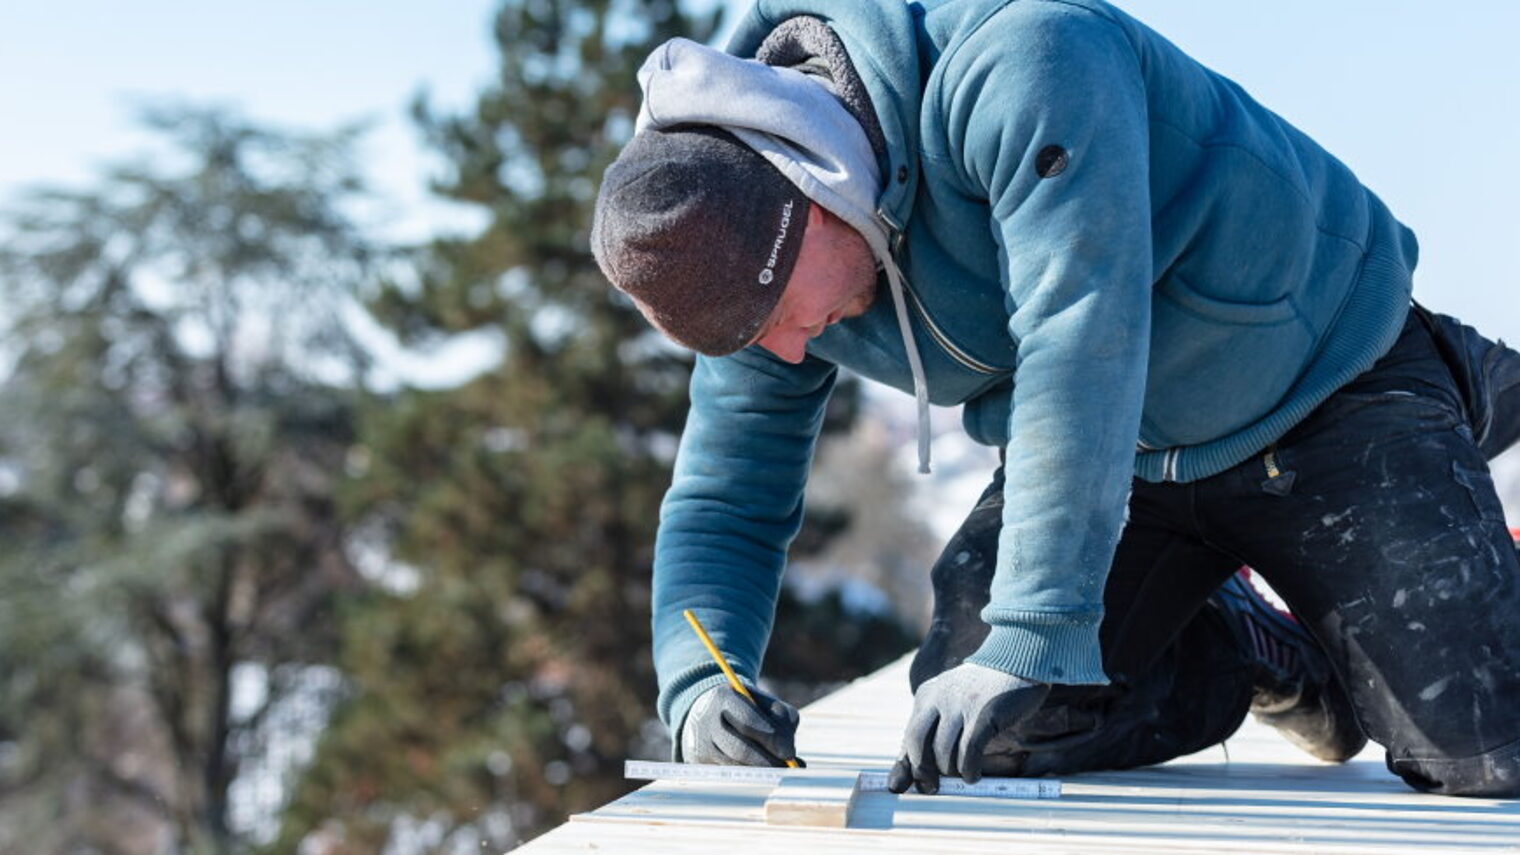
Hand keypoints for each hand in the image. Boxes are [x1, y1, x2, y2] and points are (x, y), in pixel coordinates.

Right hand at [679, 684, 802, 766]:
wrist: (710, 710)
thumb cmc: (747, 708)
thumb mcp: (767, 704)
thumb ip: (782, 721)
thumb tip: (790, 755)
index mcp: (723, 697)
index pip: (747, 720)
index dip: (770, 738)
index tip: (790, 754)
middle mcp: (706, 721)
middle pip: (739, 749)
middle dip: (768, 762)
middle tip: (788, 769)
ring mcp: (700, 744)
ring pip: (735, 767)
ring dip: (761, 772)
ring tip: (780, 771)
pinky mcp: (700, 762)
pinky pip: (729, 775)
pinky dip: (749, 777)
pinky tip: (762, 774)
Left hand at [888, 662, 1049, 793]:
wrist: (1017, 660)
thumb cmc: (984, 690)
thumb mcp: (951, 703)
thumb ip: (932, 730)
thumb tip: (912, 766)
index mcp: (927, 695)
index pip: (908, 736)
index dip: (906, 765)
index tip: (901, 787)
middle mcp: (939, 699)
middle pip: (917, 744)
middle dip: (922, 771)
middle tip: (932, 787)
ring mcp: (960, 706)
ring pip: (944, 753)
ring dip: (952, 772)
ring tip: (964, 774)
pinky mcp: (983, 716)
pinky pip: (969, 753)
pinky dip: (969, 770)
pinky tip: (974, 775)